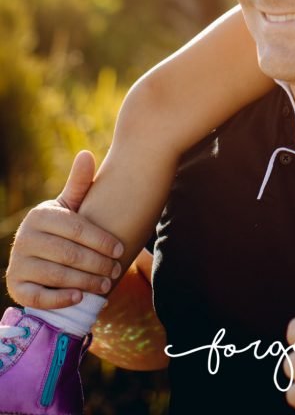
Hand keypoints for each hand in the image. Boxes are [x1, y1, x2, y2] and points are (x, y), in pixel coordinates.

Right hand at [5, 151, 123, 307]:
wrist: (40, 258)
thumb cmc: (63, 229)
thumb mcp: (70, 207)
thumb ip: (79, 184)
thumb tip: (86, 153)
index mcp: (39, 215)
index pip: (75, 228)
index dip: (100, 239)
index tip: (120, 249)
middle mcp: (23, 239)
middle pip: (68, 253)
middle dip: (96, 263)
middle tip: (117, 270)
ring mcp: (17, 264)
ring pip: (56, 275)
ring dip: (85, 281)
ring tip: (106, 284)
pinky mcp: (15, 288)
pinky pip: (38, 297)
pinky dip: (60, 298)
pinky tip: (80, 297)